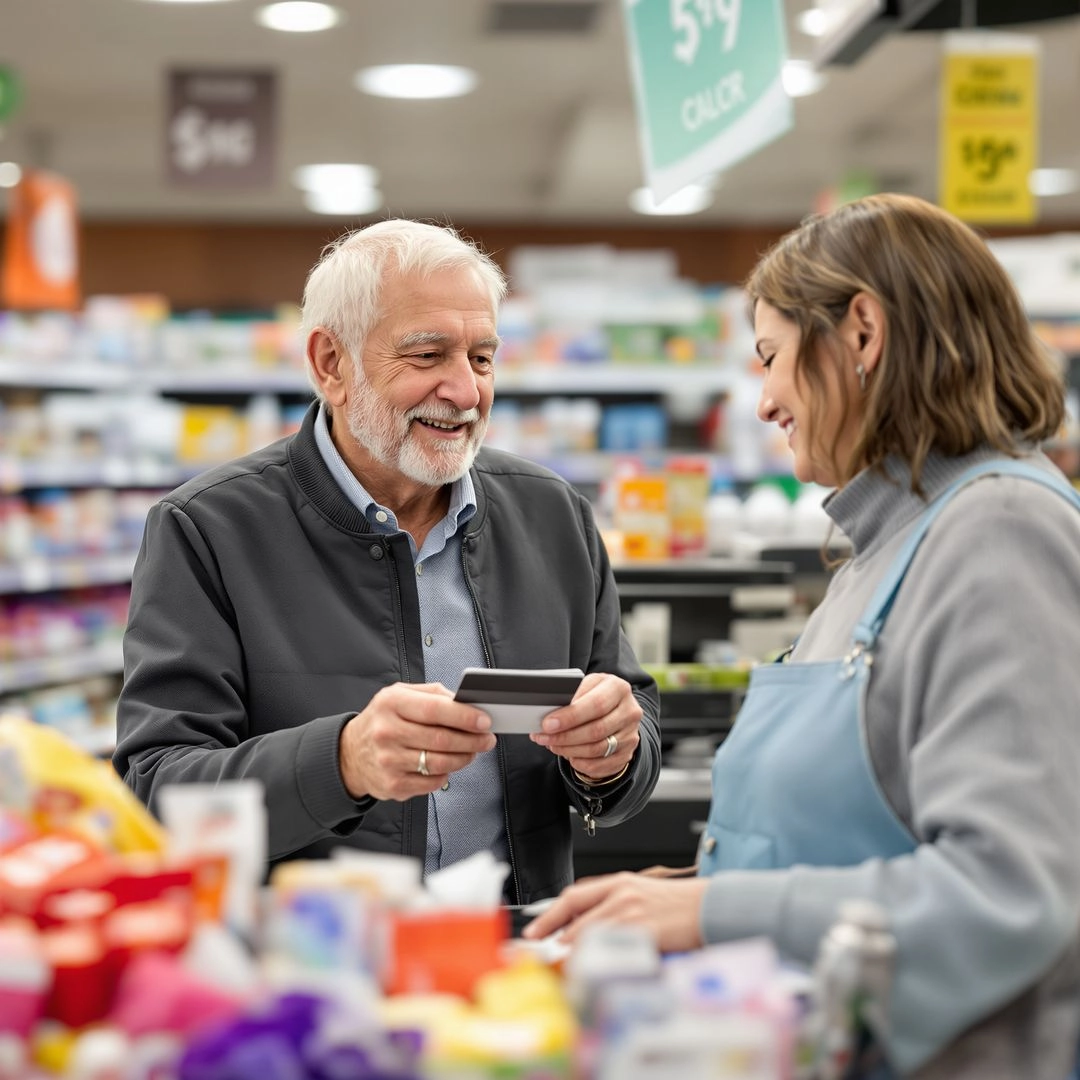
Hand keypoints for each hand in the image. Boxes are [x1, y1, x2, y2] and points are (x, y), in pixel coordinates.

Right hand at [338, 682, 495, 800]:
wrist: (350, 753)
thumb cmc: (382, 720)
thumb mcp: (400, 695)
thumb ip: (433, 694)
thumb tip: (467, 703)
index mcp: (391, 703)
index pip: (435, 709)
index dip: (464, 716)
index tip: (484, 720)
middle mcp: (387, 732)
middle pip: (441, 739)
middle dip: (472, 740)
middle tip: (487, 738)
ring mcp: (388, 760)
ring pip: (440, 763)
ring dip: (464, 758)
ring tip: (473, 751)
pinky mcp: (393, 784)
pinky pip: (432, 782)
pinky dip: (446, 774)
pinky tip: (448, 765)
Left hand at [521, 871, 708, 952]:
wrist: (710, 906)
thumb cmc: (680, 904)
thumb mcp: (642, 894)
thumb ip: (614, 906)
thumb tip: (585, 928)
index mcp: (619, 882)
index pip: (573, 896)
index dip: (550, 915)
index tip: (535, 930)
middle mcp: (621, 894)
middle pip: (575, 918)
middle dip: (555, 938)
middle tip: (543, 955)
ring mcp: (631, 913)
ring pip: (588, 935)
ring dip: (573, 953)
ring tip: (564, 966)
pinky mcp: (644, 932)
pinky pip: (611, 949)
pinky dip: (597, 959)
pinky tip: (593, 968)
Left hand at [528, 672, 640, 781]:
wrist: (615, 708)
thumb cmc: (594, 695)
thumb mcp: (586, 686)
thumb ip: (572, 695)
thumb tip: (550, 714)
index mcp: (618, 688)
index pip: (596, 705)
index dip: (570, 717)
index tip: (548, 724)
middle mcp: (629, 711)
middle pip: (596, 730)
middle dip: (565, 736)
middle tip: (544, 737)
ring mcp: (630, 735)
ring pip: (596, 749)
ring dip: (569, 750)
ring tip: (552, 744)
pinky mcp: (626, 753)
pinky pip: (600, 765)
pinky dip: (580, 762)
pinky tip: (568, 755)